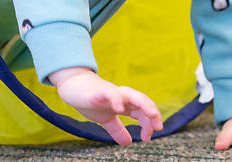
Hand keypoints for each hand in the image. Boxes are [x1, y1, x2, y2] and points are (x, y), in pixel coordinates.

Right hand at [49, 67, 163, 145]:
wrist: (73, 87)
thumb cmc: (91, 101)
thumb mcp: (106, 119)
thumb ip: (117, 129)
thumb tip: (128, 143)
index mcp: (125, 102)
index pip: (142, 111)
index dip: (148, 123)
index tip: (147, 138)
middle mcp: (122, 96)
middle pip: (142, 101)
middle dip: (152, 113)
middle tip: (158, 127)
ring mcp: (112, 92)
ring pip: (132, 95)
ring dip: (144, 104)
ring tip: (152, 114)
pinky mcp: (98, 91)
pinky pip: (110, 93)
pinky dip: (116, 99)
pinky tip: (120, 108)